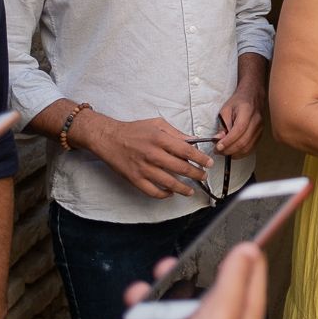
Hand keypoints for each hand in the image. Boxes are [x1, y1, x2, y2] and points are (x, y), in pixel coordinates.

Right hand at [86, 116, 213, 198]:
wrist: (108, 138)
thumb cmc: (134, 130)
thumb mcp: (157, 124)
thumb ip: (176, 133)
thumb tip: (193, 141)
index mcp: (160, 139)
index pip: (186, 151)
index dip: (200, 158)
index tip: (208, 163)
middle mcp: (153, 154)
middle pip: (181, 168)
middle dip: (196, 174)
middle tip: (203, 176)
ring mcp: (143, 168)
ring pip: (169, 183)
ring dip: (183, 188)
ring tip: (191, 190)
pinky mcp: (135, 179)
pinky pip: (152, 191)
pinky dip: (163, 194)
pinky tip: (171, 193)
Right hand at [111, 242, 267, 318]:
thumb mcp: (222, 318)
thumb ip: (233, 282)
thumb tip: (249, 246)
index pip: (248, 276)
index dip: (240, 249)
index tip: (233, 224)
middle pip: (196, 296)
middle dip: (172, 281)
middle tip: (161, 269)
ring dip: (142, 312)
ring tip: (134, 308)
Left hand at [216, 84, 264, 158]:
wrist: (253, 96)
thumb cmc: (238, 102)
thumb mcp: (226, 109)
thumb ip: (222, 124)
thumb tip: (219, 139)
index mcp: (247, 111)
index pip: (239, 130)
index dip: (228, 141)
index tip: (218, 147)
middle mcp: (256, 121)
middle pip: (243, 141)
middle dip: (229, 150)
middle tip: (218, 151)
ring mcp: (260, 129)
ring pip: (248, 147)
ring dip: (234, 153)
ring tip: (223, 152)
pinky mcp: (260, 135)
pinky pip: (251, 148)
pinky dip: (240, 153)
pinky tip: (232, 152)